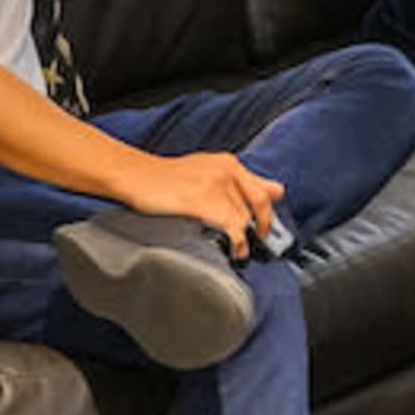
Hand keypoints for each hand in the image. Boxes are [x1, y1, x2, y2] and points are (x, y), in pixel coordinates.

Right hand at [133, 150, 284, 253]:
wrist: (136, 177)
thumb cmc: (166, 177)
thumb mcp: (207, 169)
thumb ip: (241, 180)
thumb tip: (278, 190)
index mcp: (228, 163)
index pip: (262, 189)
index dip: (267, 212)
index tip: (266, 226)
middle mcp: (227, 171)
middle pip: (259, 204)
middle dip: (262, 226)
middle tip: (259, 241)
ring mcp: (217, 186)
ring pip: (245, 218)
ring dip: (246, 238)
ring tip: (240, 250)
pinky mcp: (206, 202)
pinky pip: (234, 228)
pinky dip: (238, 244)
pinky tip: (235, 251)